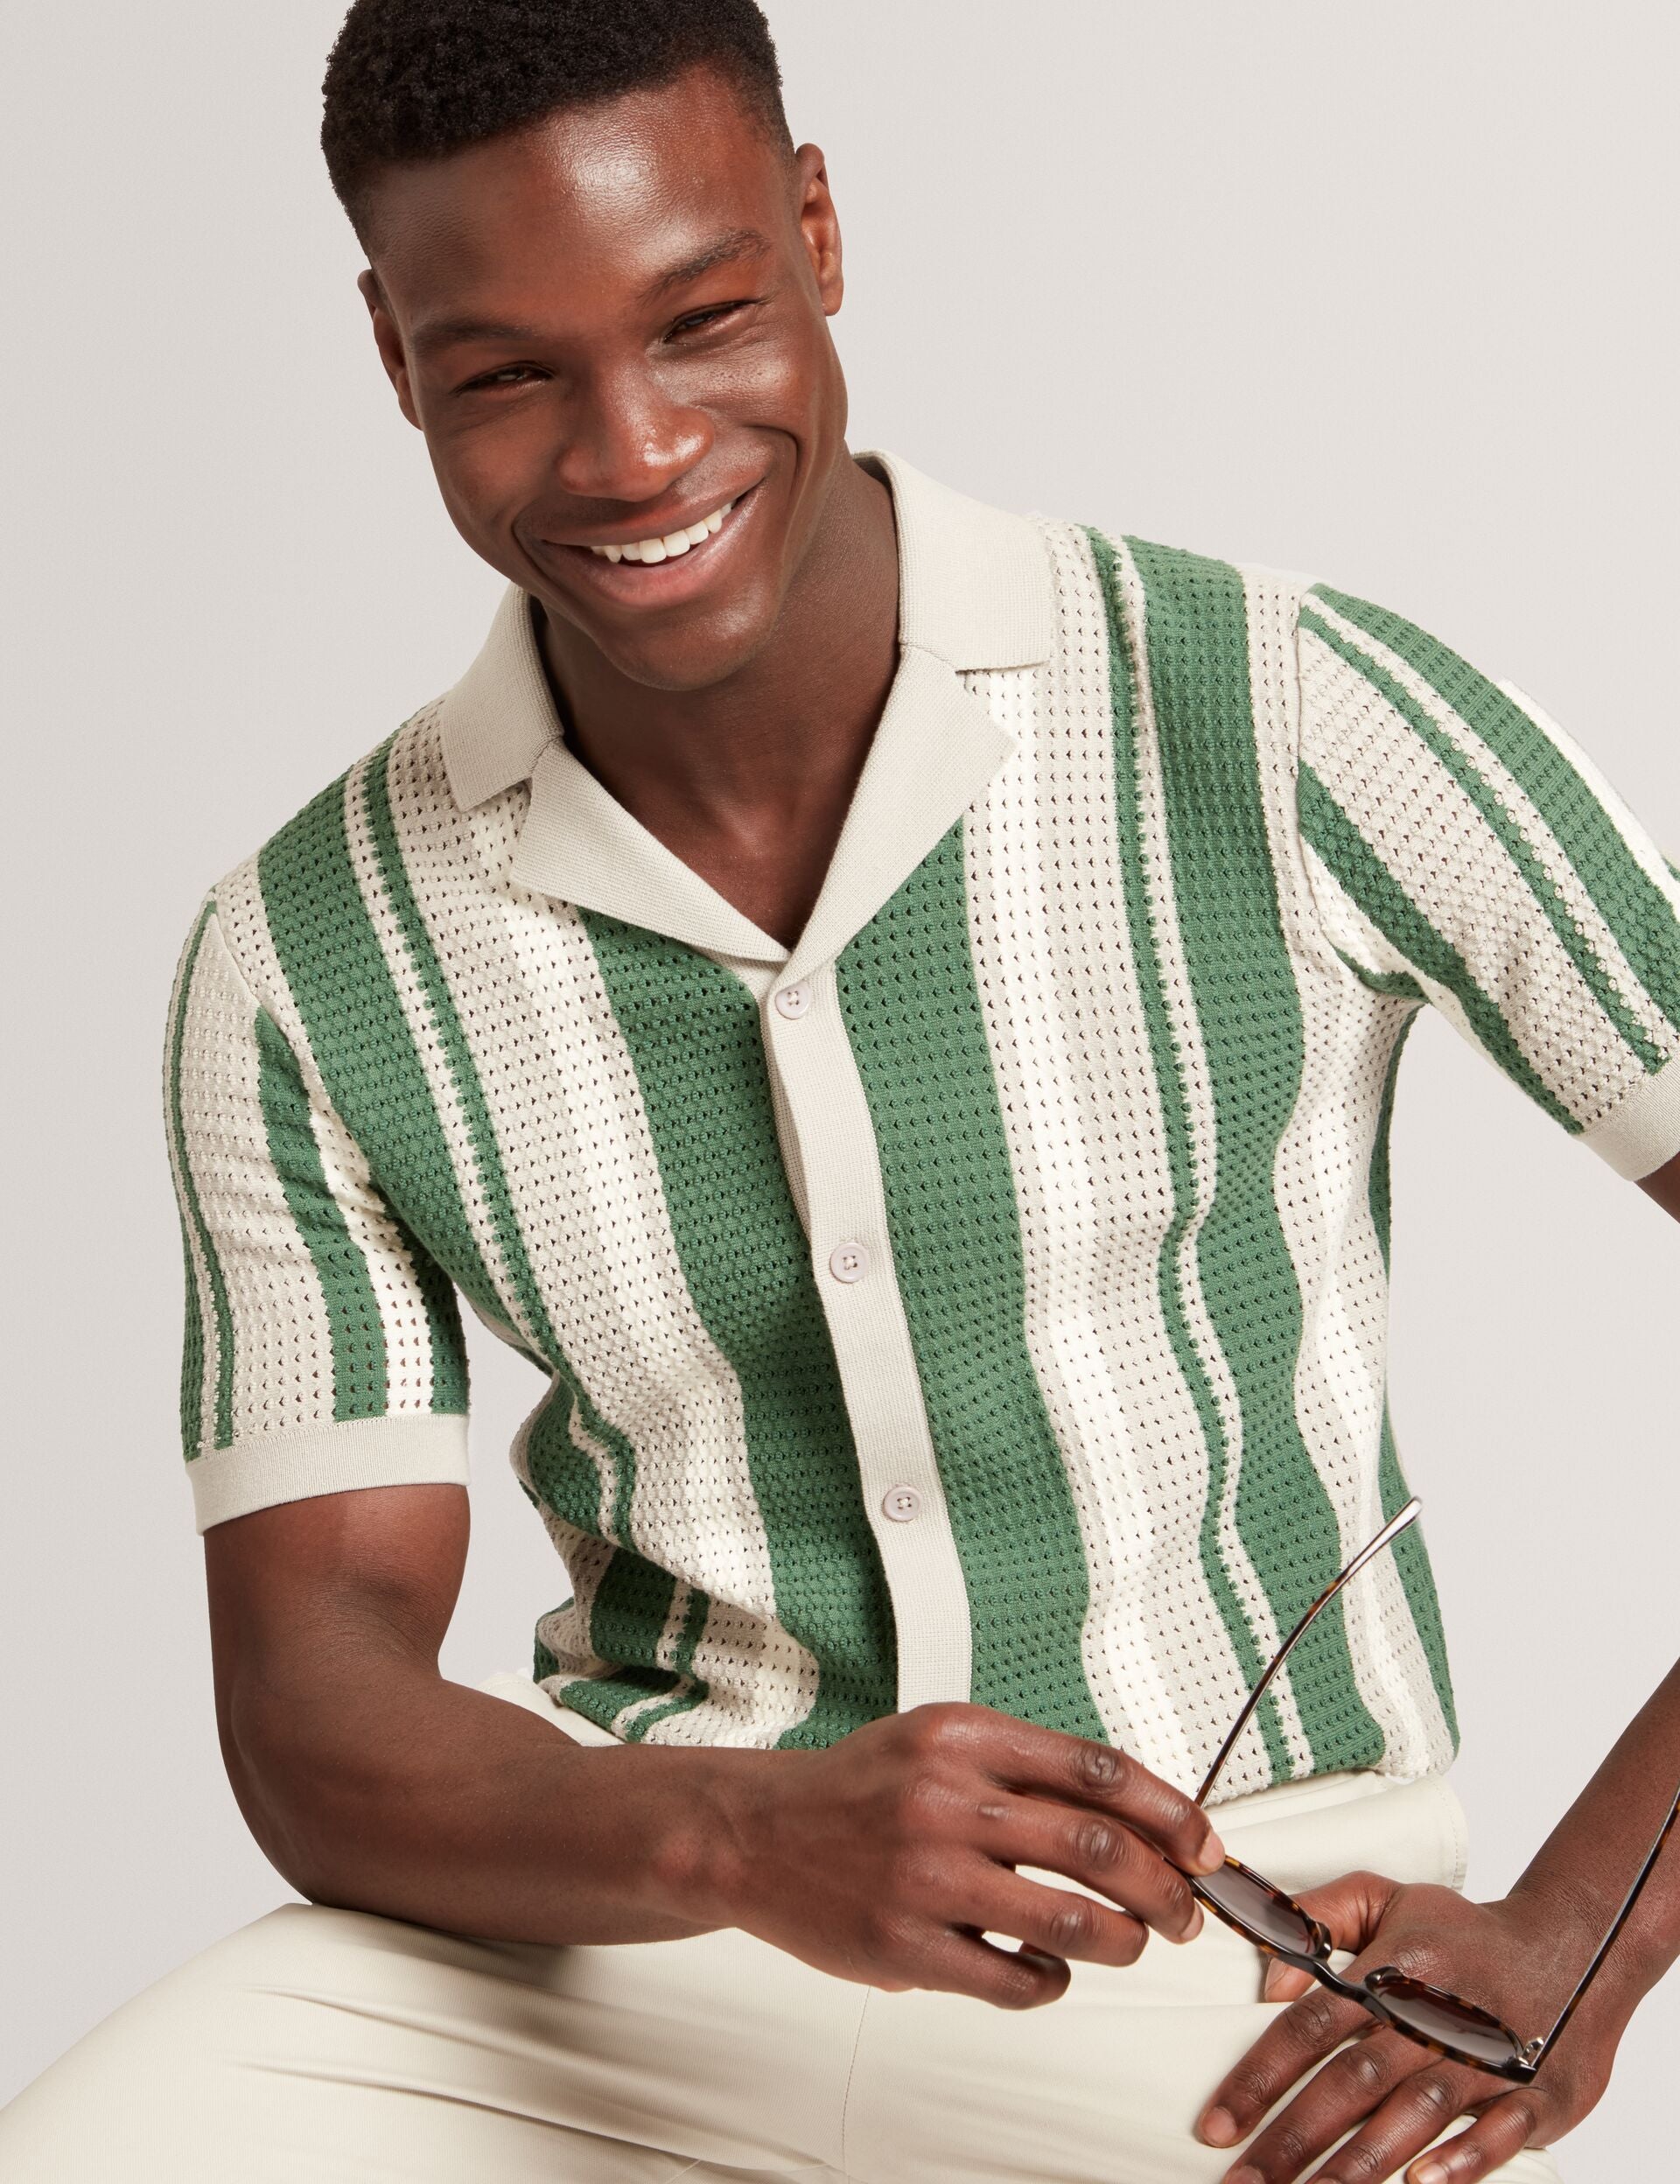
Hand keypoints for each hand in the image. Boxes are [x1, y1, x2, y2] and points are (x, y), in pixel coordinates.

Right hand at [703, 1699, 1226, 2007]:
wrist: (753, 1834)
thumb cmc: (859, 1789)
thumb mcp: (938, 1742)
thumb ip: (1024, 1765)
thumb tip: (1137, 1811)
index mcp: (964, 1738)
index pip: (1099, 1770)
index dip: (1170, 1811)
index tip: (1204, 1843)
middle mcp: (947, 1800)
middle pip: (1101, 1848)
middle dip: (1167, 1889)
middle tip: (1186, 1912)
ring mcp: (926, 1876)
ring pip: (1072, 1922)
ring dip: (1125, 1942)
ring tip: (1132, 1944)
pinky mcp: (905, 1946)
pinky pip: (1014, 1979)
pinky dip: (1052, 1983)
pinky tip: (1048, 1972)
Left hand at [1193, 1870, 1628, 2182]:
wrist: (1575, 1945)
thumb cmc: (1464, 1934)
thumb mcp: (1386, 1897)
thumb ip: (1318, 1918)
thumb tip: (1269, 1977)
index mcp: (1392, 1969)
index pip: (1310, 2027)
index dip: (1260, 2077)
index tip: (1216, 2125)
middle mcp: (1434, 2017)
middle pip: (1351, 2083)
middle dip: (1293, 2139)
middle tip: (1245, 2183)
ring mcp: (1488, 2058)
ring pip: (1411, 2116)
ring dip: (1359, 2165)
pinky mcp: (1538, 2093)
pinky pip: (1497, 2133)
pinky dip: (1461, 2161)